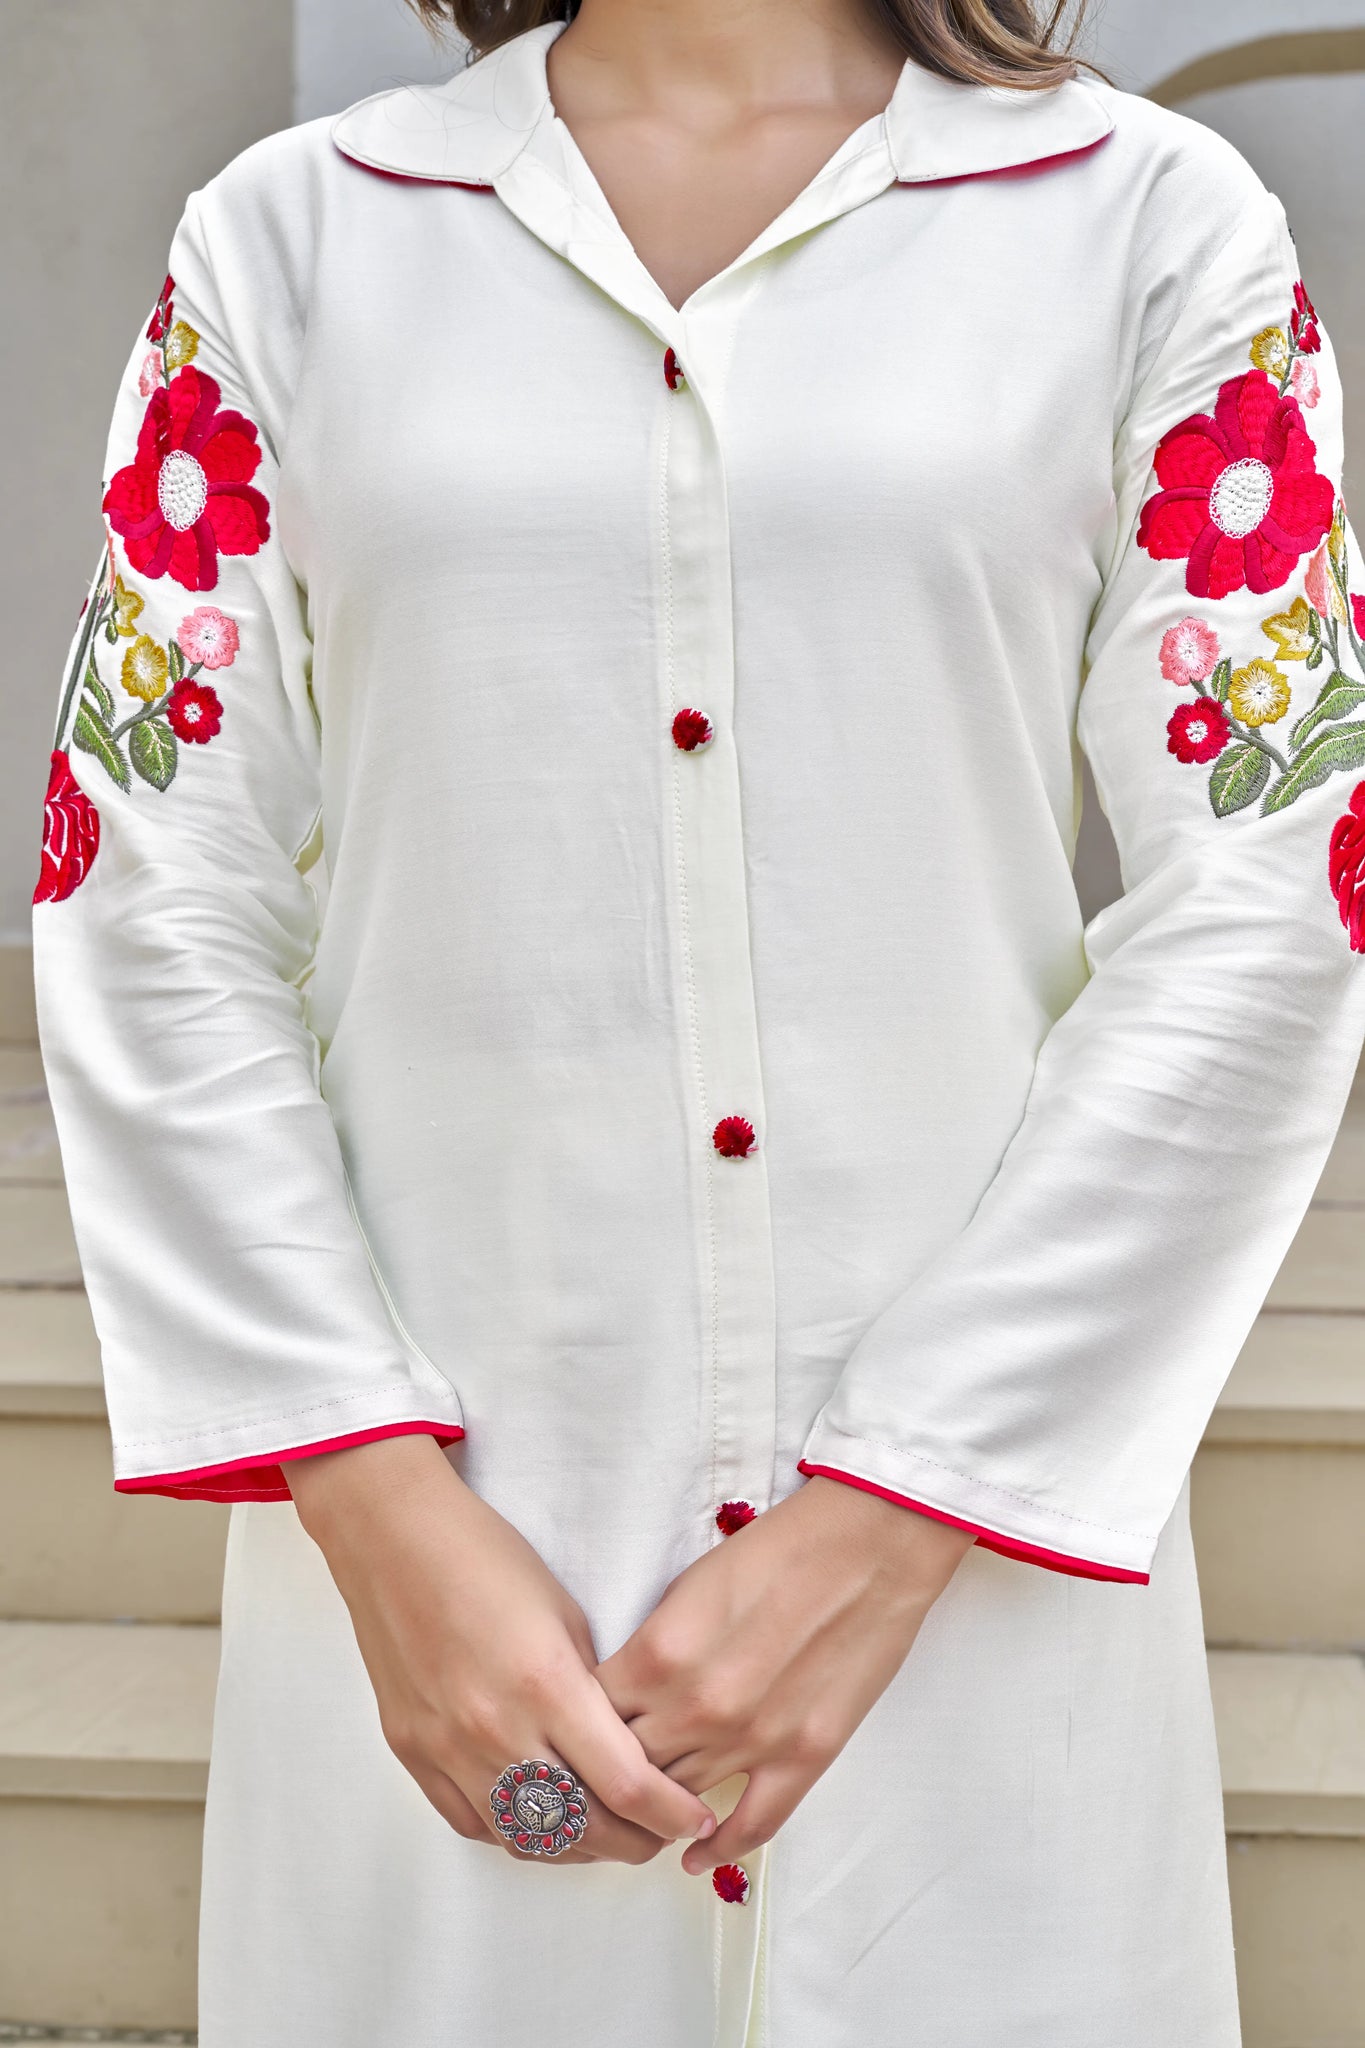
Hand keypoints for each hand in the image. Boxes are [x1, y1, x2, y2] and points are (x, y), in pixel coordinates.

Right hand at [284, 1433, 716, 1865]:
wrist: (394, 1540)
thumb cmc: (486, 1558)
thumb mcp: (566, 1614)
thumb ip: (595, 1690)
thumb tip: (625, 1746)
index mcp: (547, 1684)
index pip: (626, 1783)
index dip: (670, 1812)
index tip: (695, 1816)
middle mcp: (496, 1729)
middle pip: (581, 1826)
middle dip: (634, 1841)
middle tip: (659, 1833)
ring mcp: (449, 1750)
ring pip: (527, 1840)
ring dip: (577, 1847)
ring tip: (607, 1834)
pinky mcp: (415, 1755)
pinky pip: (474, 1824)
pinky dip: (517, 1835)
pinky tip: (541, 1822)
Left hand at [597, 1474, 971, 1875]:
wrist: (869, 1545)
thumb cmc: (780, 1549)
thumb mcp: (689, 1586)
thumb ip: (652, 1647)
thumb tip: (627, 1692)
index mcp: (658, 1654)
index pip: (590, 1717)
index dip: (579, 1729)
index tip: (579, 1736)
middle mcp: (695, 1706)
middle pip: (627, 1767)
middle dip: (610, 1775)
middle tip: (602, 1782)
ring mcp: (752, 1739)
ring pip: (678, 1801)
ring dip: (658, 1810)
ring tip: (640, 1817)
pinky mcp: (803, 1757)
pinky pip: (752, 1825)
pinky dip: (719, 1848)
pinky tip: (695, 1856)